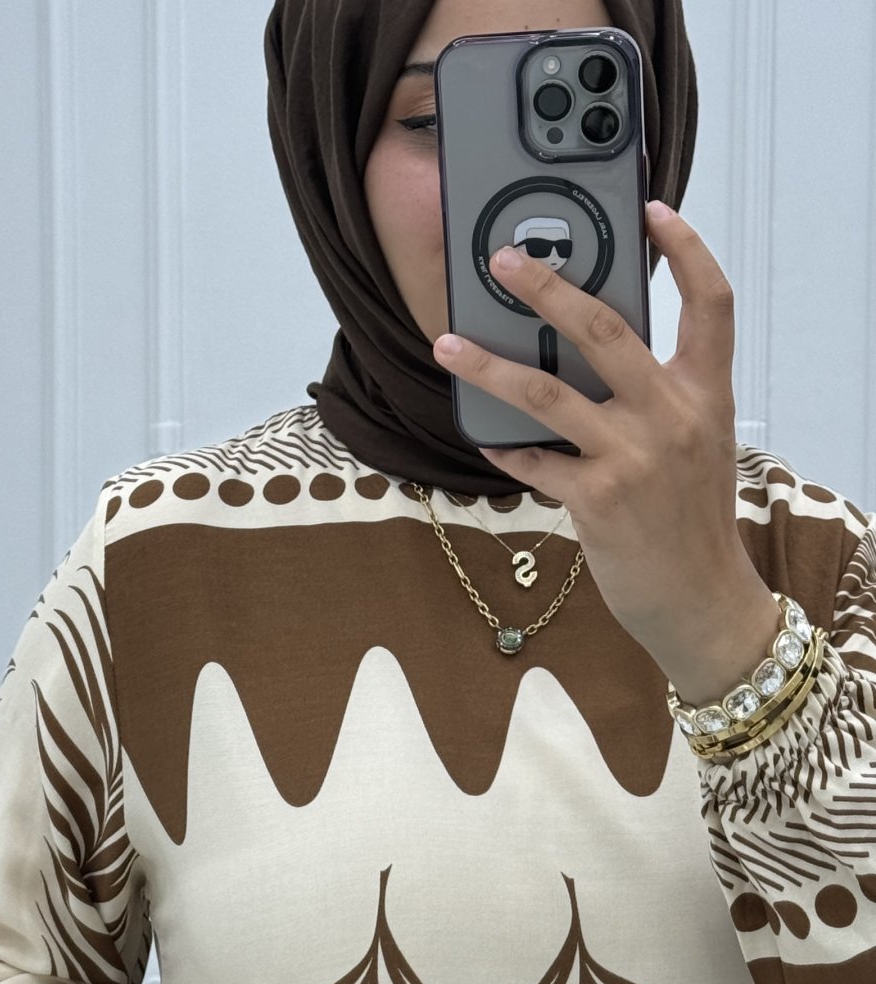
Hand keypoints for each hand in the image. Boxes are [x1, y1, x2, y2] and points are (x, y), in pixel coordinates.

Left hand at [433, 203, 779, 703]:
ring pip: (548, 393)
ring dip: (489, 366)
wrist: (701, 599)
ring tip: (447, 345)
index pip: (710, 303)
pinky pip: (535, 462)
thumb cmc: (692, 521)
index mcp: (705, 394)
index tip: (655, 210)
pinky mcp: (598, 499)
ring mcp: (634, 457)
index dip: (687, 249)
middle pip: (605, 330)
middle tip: (503, 260)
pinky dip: (505, 448)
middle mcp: (672, 416)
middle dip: (548, 288)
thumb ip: (663, 397)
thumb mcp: (697, 446)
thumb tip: (596, 356)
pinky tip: (482, 436)